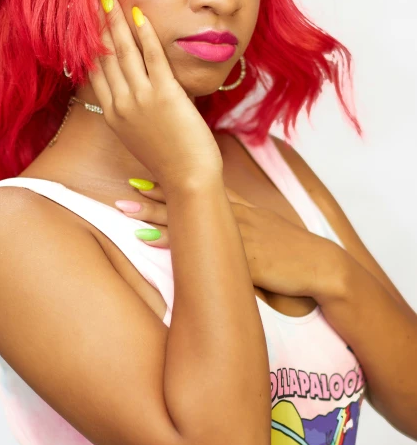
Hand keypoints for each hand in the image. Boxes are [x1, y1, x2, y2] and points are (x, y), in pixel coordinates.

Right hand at [88, 0, 222, 186]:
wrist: (188, 178)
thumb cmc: (169, 160)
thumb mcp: (140, 135)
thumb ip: (132, 111)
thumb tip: (133, 88)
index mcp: (112, 116)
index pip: (95, 72)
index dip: (89, 45)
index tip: (84, 24)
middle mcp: (121, 105)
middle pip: (105, 57)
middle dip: (98, 26)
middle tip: (92, 1)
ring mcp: (141, 99)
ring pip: (124, 52)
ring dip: (116, 22)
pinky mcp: (165, 94)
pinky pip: (152, 56)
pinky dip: (145, 33)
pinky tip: (139, 15)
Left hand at [115, 179, 338, 300]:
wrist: (320, 266)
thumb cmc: (291, 251)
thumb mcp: (266, 227)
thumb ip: (242, 221)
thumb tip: (220, 219)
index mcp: (240, 210)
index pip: (201, 189)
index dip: (172, 183)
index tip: (143, 178)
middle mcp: (234, 216)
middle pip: (188, 199)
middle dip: (155, 194)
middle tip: (125, 188)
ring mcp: (234, 234)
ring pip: (189, 218)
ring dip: (156, 213)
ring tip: (127, 208)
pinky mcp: (238, 256)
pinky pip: (199, 246)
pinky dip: (174, 241)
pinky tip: (150, 239)